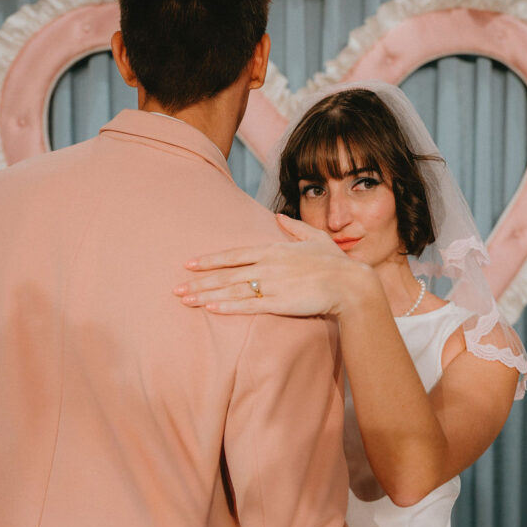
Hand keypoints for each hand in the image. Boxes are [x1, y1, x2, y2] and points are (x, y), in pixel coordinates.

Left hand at [173, 213, 370, 316]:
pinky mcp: (280, 303)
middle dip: (199, 281)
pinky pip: (249, 306)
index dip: (209, 260)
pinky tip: (211, 309)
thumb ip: (294, 228)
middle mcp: (268, 266)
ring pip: (232, 290)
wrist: (351, 283)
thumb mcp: (315, 238)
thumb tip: (278, 217)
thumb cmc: (335, 262)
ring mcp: (272, 285)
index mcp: (273, 250)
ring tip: (185, 300)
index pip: (234, 255)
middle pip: (226, 274)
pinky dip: (228, 307)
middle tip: (175, 288)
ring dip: (206, 295)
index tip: (189, 264)